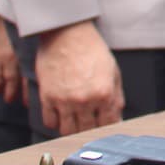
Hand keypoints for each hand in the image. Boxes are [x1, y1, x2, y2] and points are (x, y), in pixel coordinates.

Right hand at [0, 10, 22, 103]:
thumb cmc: (14, 22)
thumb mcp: (26, 37)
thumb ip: (30, 52)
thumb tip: (36, 67)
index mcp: (23, 55)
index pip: (26, 80)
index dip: (25, 93)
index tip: (26, 102)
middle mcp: (10, 59)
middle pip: (10, 84)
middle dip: (10, 94)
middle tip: (9, 98)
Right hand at [35, 19, 121, 134]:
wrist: (67, 32)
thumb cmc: (91, 49)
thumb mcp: (112, 71)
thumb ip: (116, 97)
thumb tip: (117, 117)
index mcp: (104, 93)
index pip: (108, 125)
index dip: (108, 127)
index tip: (104, 124)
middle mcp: (85, 100)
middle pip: (87, 131)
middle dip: (91, 129)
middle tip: (90, 122)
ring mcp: (64, 100)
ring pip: (67, 131)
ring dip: (72, 129)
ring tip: (75, 120)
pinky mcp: (47, 97)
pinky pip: (49, 122)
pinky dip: (55, 122)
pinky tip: (61, 115)